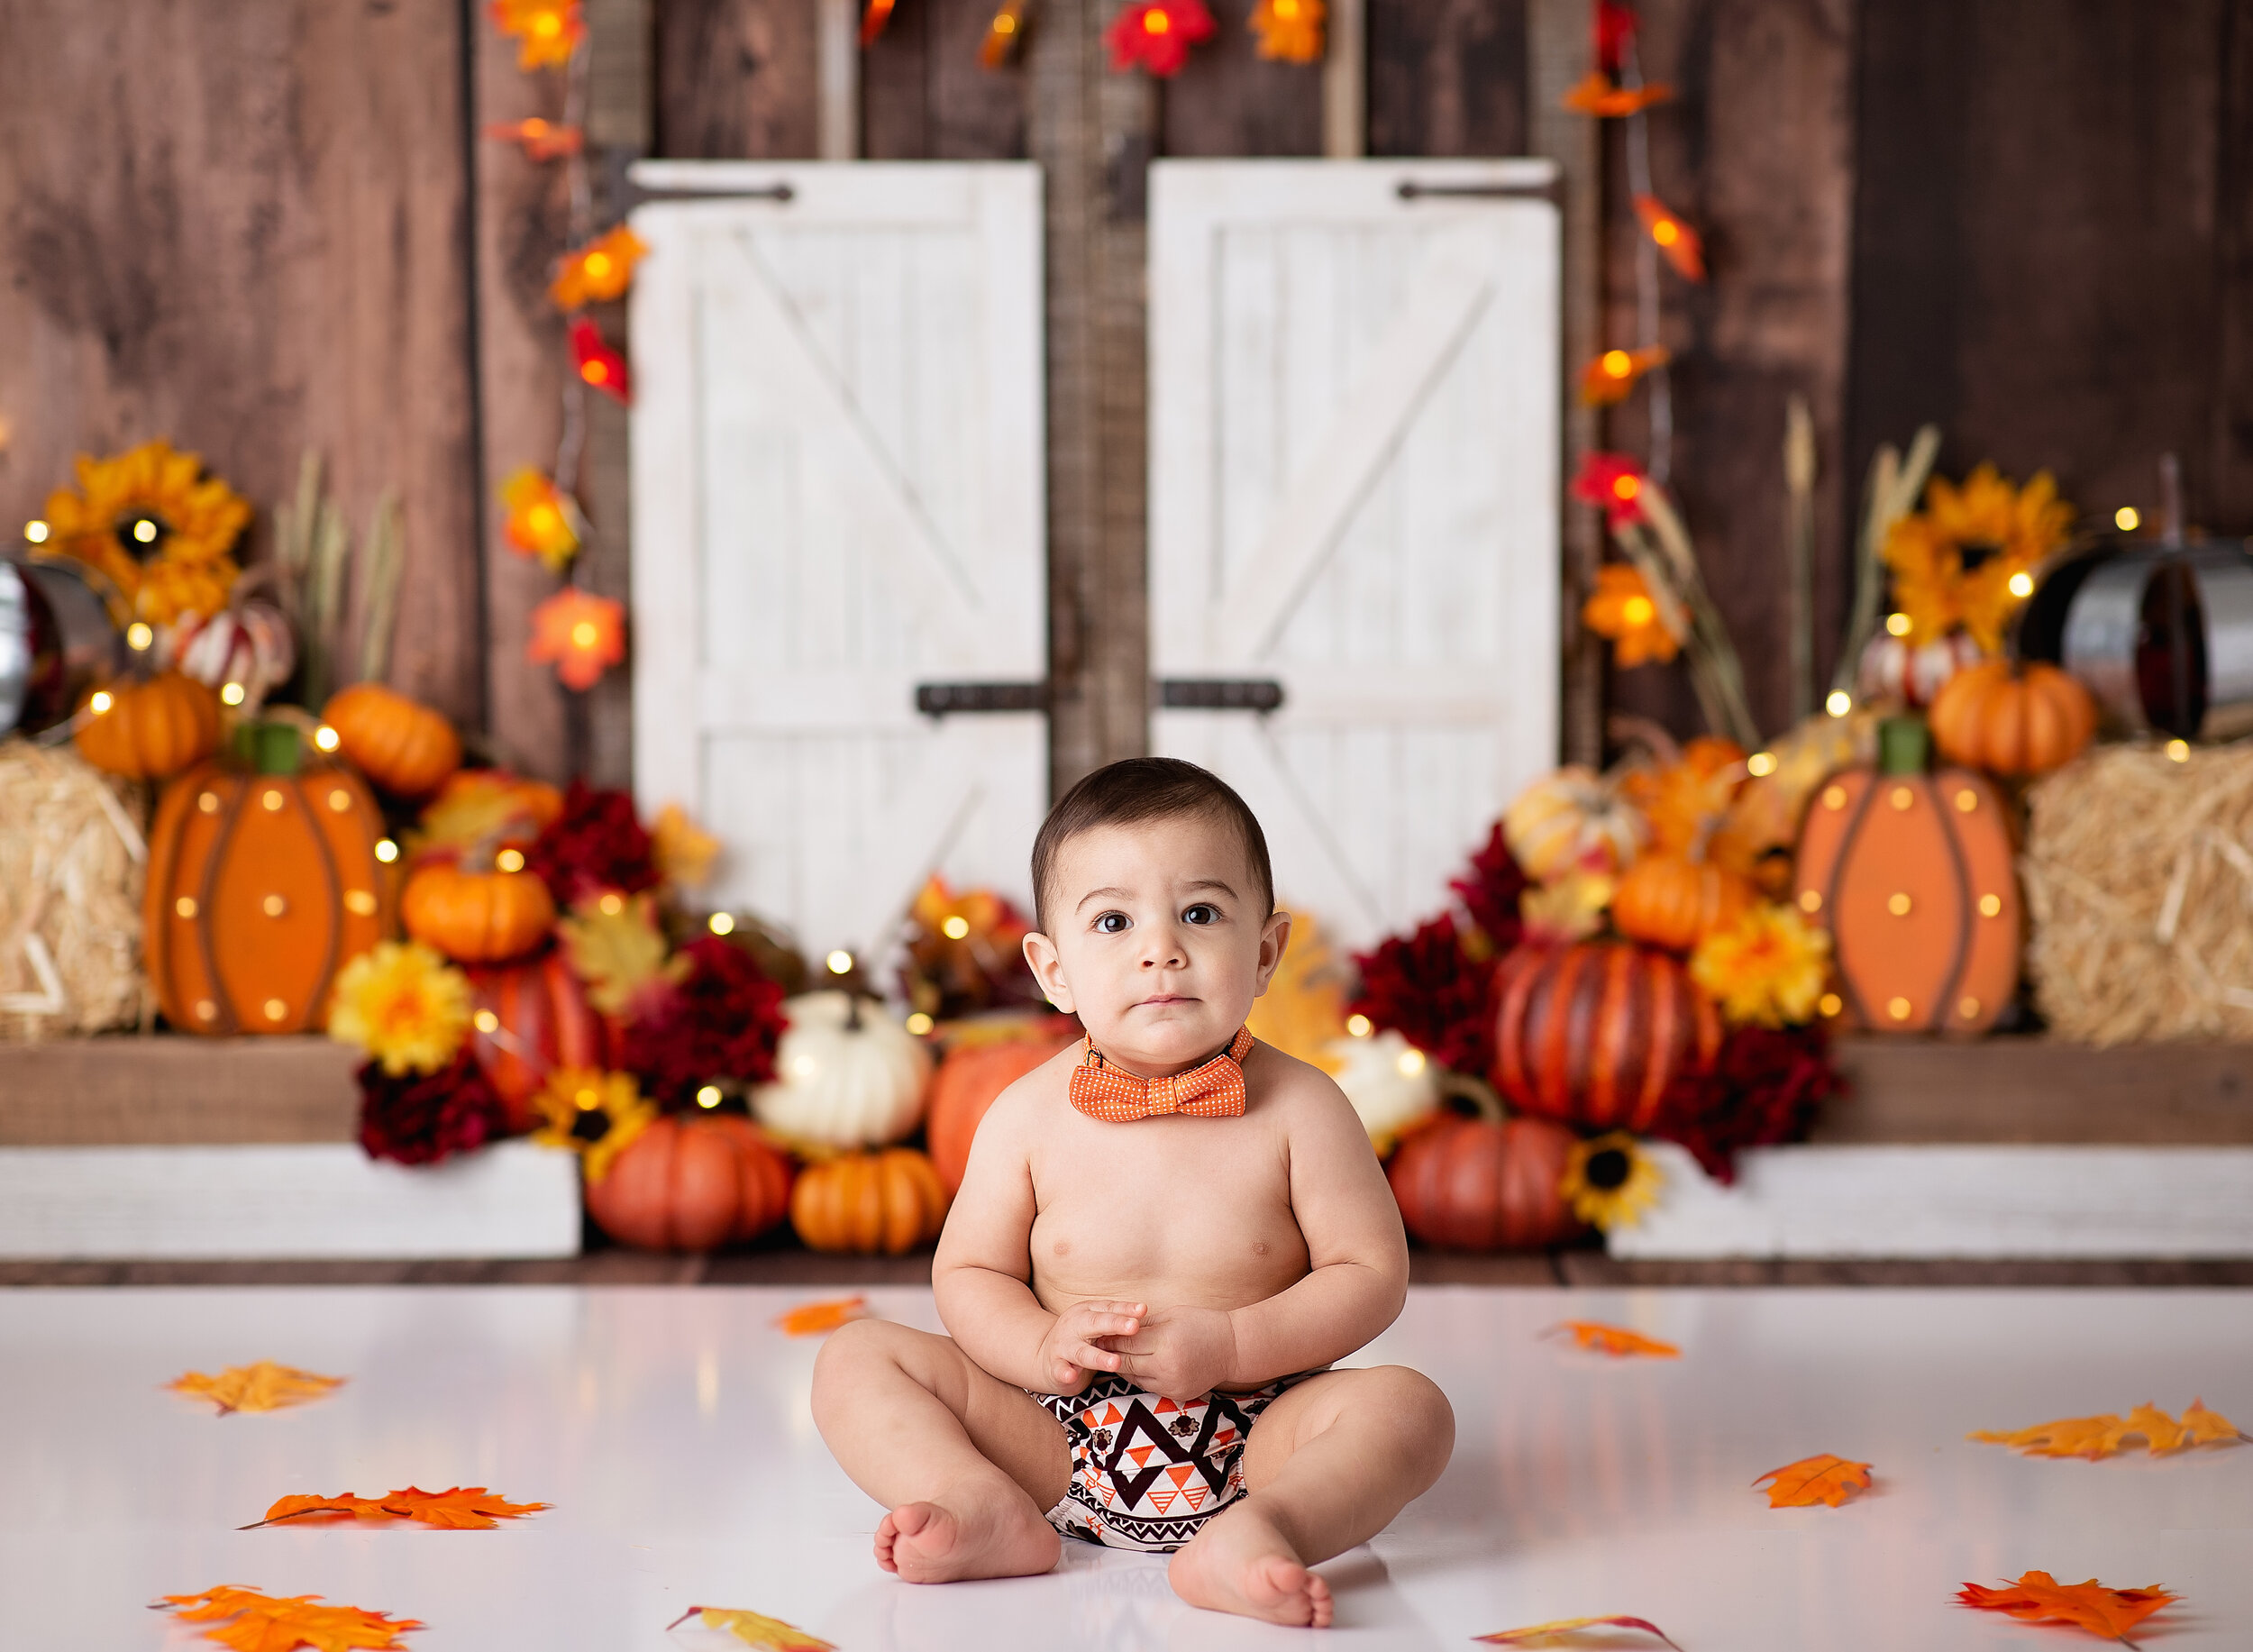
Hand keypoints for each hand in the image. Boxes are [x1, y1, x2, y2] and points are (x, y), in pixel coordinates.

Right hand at [1036, 1299, 1144, 1393]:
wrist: (1043, 1354)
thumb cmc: (1081, 1337)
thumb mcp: (1097, 1323)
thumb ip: (1117, 1318)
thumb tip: (1144, 1310)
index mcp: (1087, 1312)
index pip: (1109, 1309)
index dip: (1125, 1309)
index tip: (1143, 1310)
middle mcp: (1074, 1326)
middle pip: (1096, 1324)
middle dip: (1115, 1325)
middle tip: (1134, 1327)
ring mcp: (1063, 1346)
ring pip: (1082, 1352)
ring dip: (1099, 1357)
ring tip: (1115, 1363)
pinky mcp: (1054, 1366)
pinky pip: (1059, 1370)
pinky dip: (1064, 1373)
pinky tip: (1071, 1376)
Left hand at [1108, 1305, 1236, 1401]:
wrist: (1233, 1348)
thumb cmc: (1202, 1323)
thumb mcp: (1171, 1316)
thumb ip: (1143, 1325)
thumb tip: (1115, 1327)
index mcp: (1165, 1342)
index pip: (1127, 1343)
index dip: (1110, 1337)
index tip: (1098, 1331)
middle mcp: (1167, 1367)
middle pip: (1126, 1362)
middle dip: (1110, 1353)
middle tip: (1097, 1345)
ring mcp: (1171, 1384)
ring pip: (1133, 1378)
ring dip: (1122, 1367)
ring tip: (1111, 1355)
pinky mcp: (1176, 1395)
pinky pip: (1147, 1386)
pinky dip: (1138, 1376)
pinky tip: (1133, 1366)